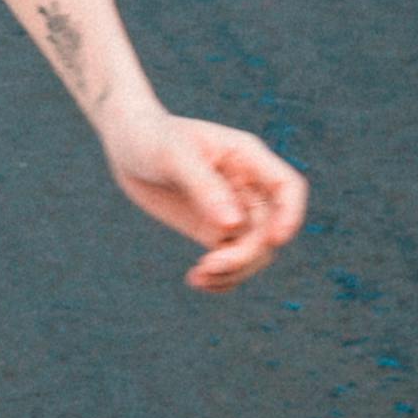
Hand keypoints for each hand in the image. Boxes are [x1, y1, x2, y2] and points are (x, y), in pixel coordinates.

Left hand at [99, 101, 305, 293]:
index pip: (287, 188)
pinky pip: (230, 260)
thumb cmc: (151, 136)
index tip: (274, 241)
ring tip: (197, 277)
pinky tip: (197, 280)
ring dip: (233, 272)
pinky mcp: (212, 229)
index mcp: (247, 158)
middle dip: (246, 254)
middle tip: (208, 265)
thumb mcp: (173, 155)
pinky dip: (221, 277)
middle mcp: (247, 186)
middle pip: (268, 231)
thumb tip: (232, 225)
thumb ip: (204, 186)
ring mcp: (232, 210)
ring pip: (253, 251)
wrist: (126, 142)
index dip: (290, 216)